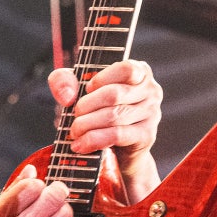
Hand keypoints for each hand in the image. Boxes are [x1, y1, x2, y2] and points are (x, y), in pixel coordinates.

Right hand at [0, 168, 75, 216]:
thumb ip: (9, 196)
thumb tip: (29, 172)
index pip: (30, 186)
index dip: (35, 183)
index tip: (33, 189)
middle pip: (53, 198)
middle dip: (55, 191)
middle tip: (51, 195)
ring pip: (65, 216)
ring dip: (62, 210)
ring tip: (52, 215)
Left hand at [48, 59, 162, 184]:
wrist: (117, 148)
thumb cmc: (97, 110)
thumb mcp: (78, 89)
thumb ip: (64, 81)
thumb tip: (67, 95)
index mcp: (139, 72)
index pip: (125, 69)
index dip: (101, 79)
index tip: (87, 89)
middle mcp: (151, 90)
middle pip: (114, 94)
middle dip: (87, 106)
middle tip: (74, 116)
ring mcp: (152, 114)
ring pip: (114, 115)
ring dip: (87, 124)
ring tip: (74, 132)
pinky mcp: (146, 136)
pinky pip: (117, 134)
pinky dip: (94, 140)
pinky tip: (81, 145)